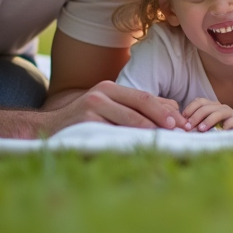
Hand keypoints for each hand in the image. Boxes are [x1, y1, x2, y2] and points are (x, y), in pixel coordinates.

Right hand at [43, 81, 187, 132]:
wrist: (47, 129)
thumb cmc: (84, 122)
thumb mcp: (109, 110)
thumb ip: (135, 110)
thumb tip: (171, 113)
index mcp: (111, 89)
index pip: (146, 98)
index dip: (168, 111)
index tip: (185, 124)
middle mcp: (103, 92)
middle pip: (143, 102)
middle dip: (165, 117)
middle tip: (183, 130)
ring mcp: (93, 104)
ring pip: (131, 117)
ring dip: (152, 129)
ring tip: (169, 138)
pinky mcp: (86, 119)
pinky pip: (114, 130)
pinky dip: (132, 137)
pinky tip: (144, 144)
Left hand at [182, 97, 232, 131]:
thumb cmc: (224, 128)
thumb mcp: (210, 124)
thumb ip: (199, 123)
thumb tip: (184, 128)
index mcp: (212, 106)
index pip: (199, 101)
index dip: (190, 108)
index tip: (183, 118)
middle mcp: (221, 107)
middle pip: (206, 107)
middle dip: (195, 116)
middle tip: (188, 127)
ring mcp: (231, 114)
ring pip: (218, 113)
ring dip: (208, 120)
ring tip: (201, 129)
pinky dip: (227, 125)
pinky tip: (221, 131)